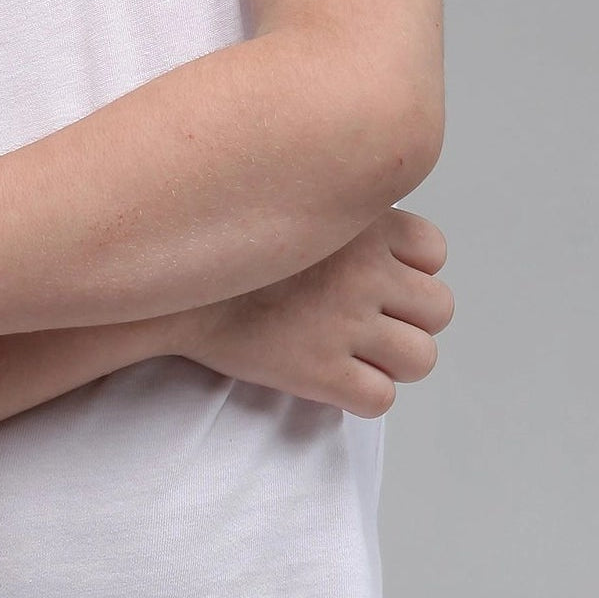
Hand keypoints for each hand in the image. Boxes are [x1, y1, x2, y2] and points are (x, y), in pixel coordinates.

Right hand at [171, 206, 453, 416]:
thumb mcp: (281, 198)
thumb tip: (359, 232)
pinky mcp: (321, 372)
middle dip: (409, 322)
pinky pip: (379, 399)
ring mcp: (346, 323)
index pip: (434, 253)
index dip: (409, 271)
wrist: (159, 289)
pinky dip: (362, 396)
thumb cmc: (212, 246)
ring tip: (354, 357)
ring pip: (421, 359)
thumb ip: (331, 210)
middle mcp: (364, 271)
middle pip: (439, 309)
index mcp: (360, 223)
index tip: (371, 280)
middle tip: (364, 325)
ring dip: (393, 363)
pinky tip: (330, 383)